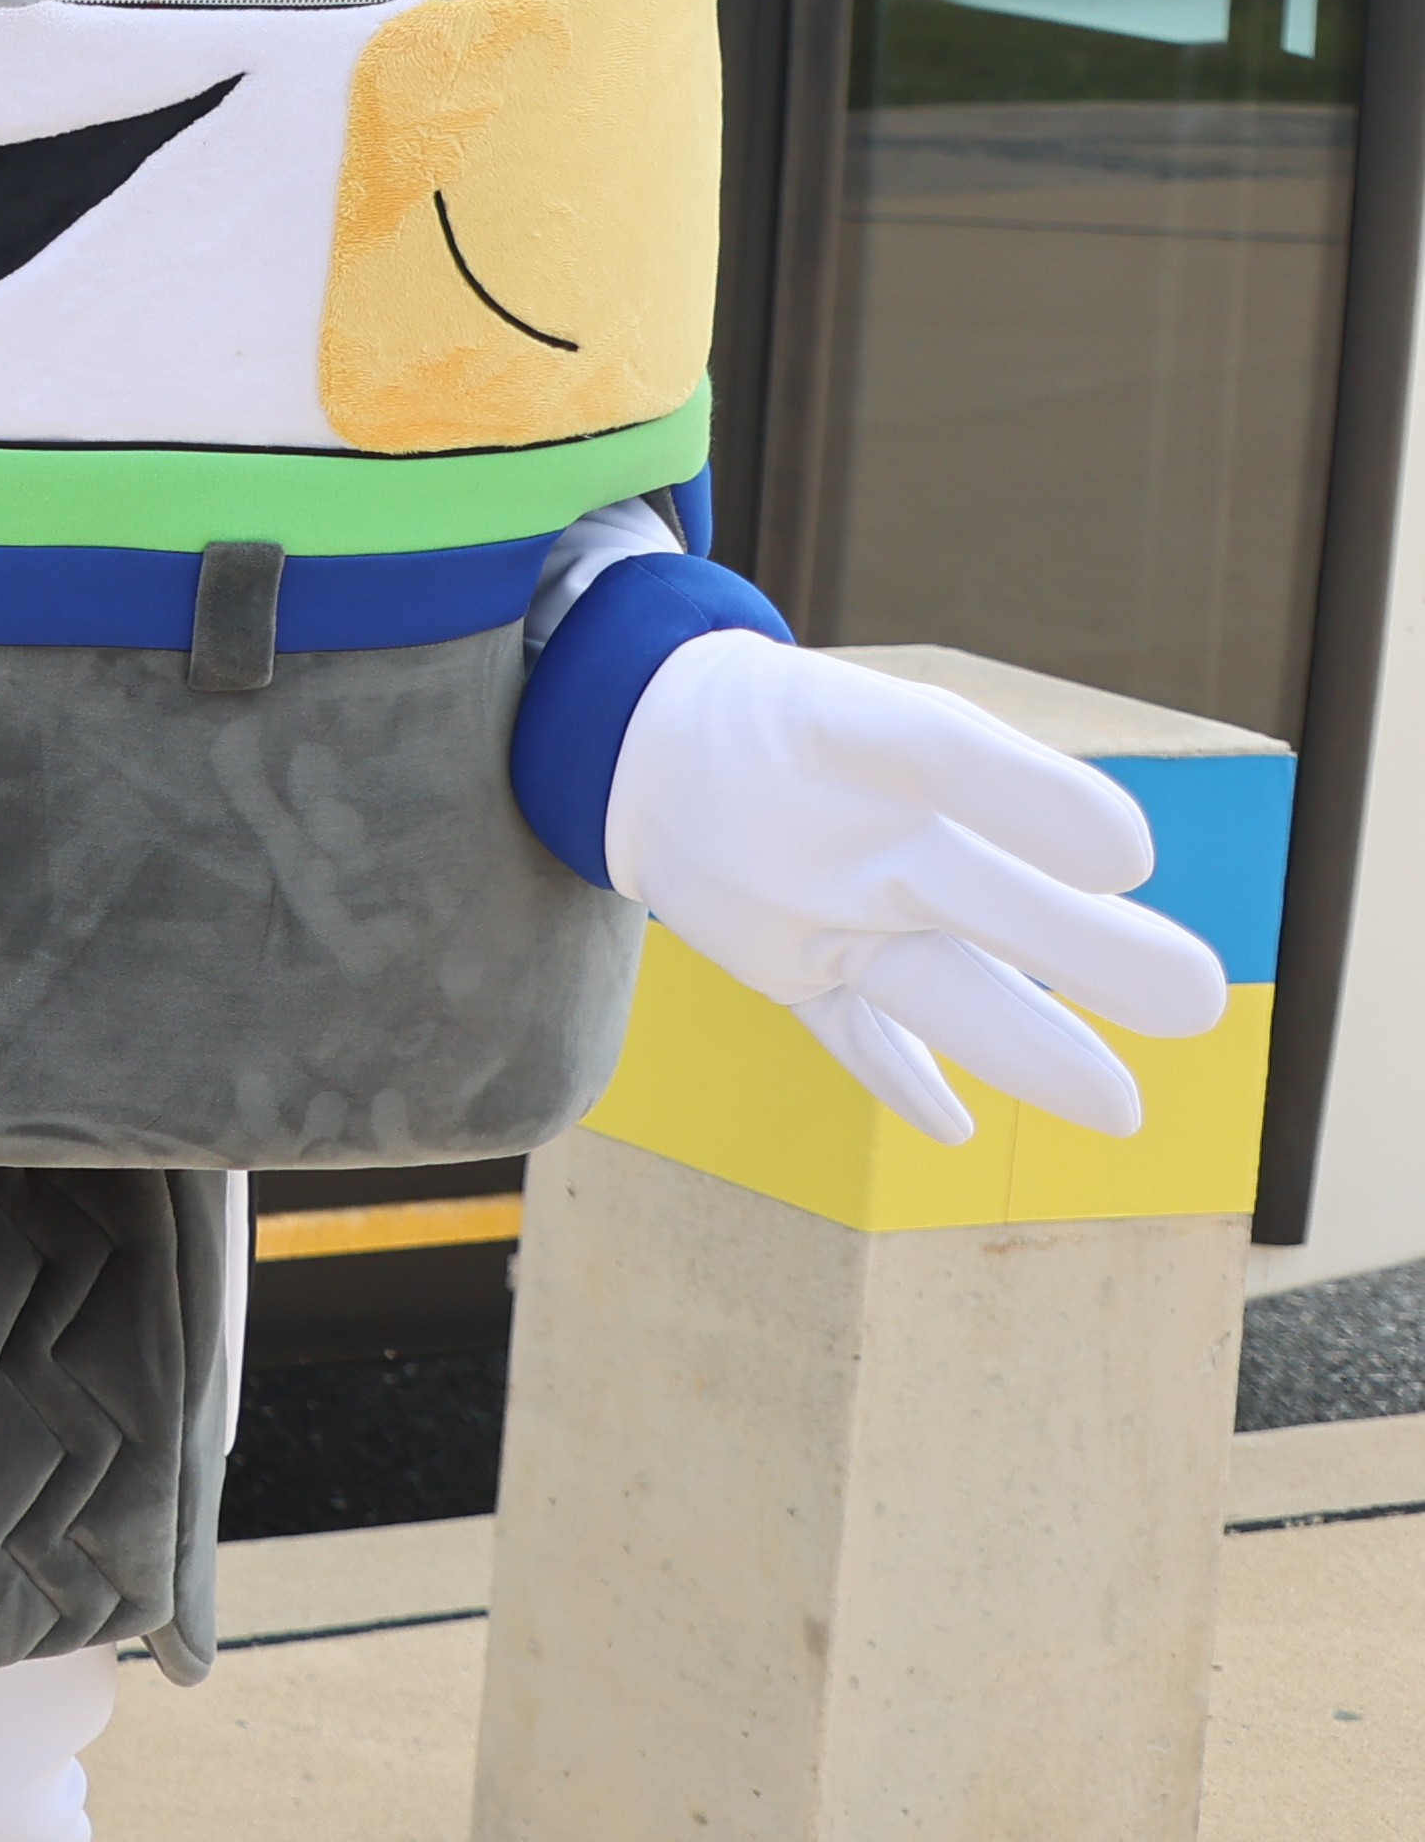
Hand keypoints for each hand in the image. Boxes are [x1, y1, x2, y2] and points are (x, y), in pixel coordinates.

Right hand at [603, 629, 1225, 1146]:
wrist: (641, 745)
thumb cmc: (808, 727)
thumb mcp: (890, 713)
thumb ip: (1001, 785)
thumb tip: (1118, 882)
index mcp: (854, 732)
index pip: (946, 759)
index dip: (1038, 806)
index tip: (1134, 856)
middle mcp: (828, 830)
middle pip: (965, 892)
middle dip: (1081, 949)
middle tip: (1200, 999)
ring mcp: (794, 913)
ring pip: (922, 987)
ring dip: (1025, 1048)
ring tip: (1123, 1109)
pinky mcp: (772, 970)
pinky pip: (843, 1032)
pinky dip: (901, 1077)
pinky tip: (960, 1127)